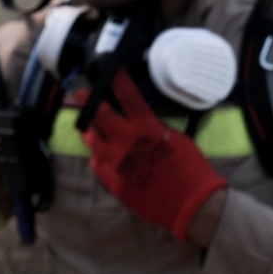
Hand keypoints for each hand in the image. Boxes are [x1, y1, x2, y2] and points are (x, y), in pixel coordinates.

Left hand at [81, 69, 226, 240]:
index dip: (117, 79)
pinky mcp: (114, 183)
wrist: (192, 204)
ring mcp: (117, 163)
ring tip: (87, 126)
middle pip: (100, 115)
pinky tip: (99, 155)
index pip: (128, 96)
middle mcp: (127, 141)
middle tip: (80, 93)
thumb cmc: (190, 169)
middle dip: (88, 101)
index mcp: (146, 127)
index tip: (110, 69)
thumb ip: (154, 128)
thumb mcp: (177, 139)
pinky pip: (97, 165)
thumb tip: (142, 121)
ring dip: (90, 131)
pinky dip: (97, 157)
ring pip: (93, 140)